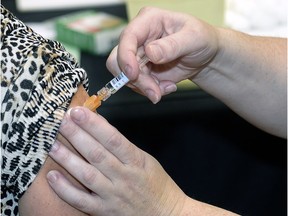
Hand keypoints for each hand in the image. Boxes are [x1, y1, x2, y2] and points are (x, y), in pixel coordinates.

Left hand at [47, 107, 186, 215]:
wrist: (166, 214)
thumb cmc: (156, 184)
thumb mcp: (145, 160)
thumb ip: (123, 146)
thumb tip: (100, 127)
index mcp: (136, 161)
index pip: (113, 139)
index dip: (94, 125)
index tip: (79, 112)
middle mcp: (124, 177)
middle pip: (97, 153)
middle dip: (77, 135)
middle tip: (61, 120)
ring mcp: (113, 195)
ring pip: (87, 175)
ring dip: (67, 159)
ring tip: (52, 144)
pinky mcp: (104, 210)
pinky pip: (82, 200)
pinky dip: (66, 189)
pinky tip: (52, 177)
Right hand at [106, 7, 218, 102]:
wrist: (205, 57)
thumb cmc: (201, 39)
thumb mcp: (193, 38)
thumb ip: (172, 45)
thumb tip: (150, 52)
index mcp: (149, 21)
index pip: (128, 36)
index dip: (125, 56)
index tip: (133, 74)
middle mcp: (139, 37)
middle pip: (119, 60)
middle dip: (136, 80)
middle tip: (155, 92)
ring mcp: (139, 55)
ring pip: (126, 76)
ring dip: (145, 88)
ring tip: (167, 88)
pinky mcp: (142, 70)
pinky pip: (137, 85)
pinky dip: (151, 91)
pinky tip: (168, 86)